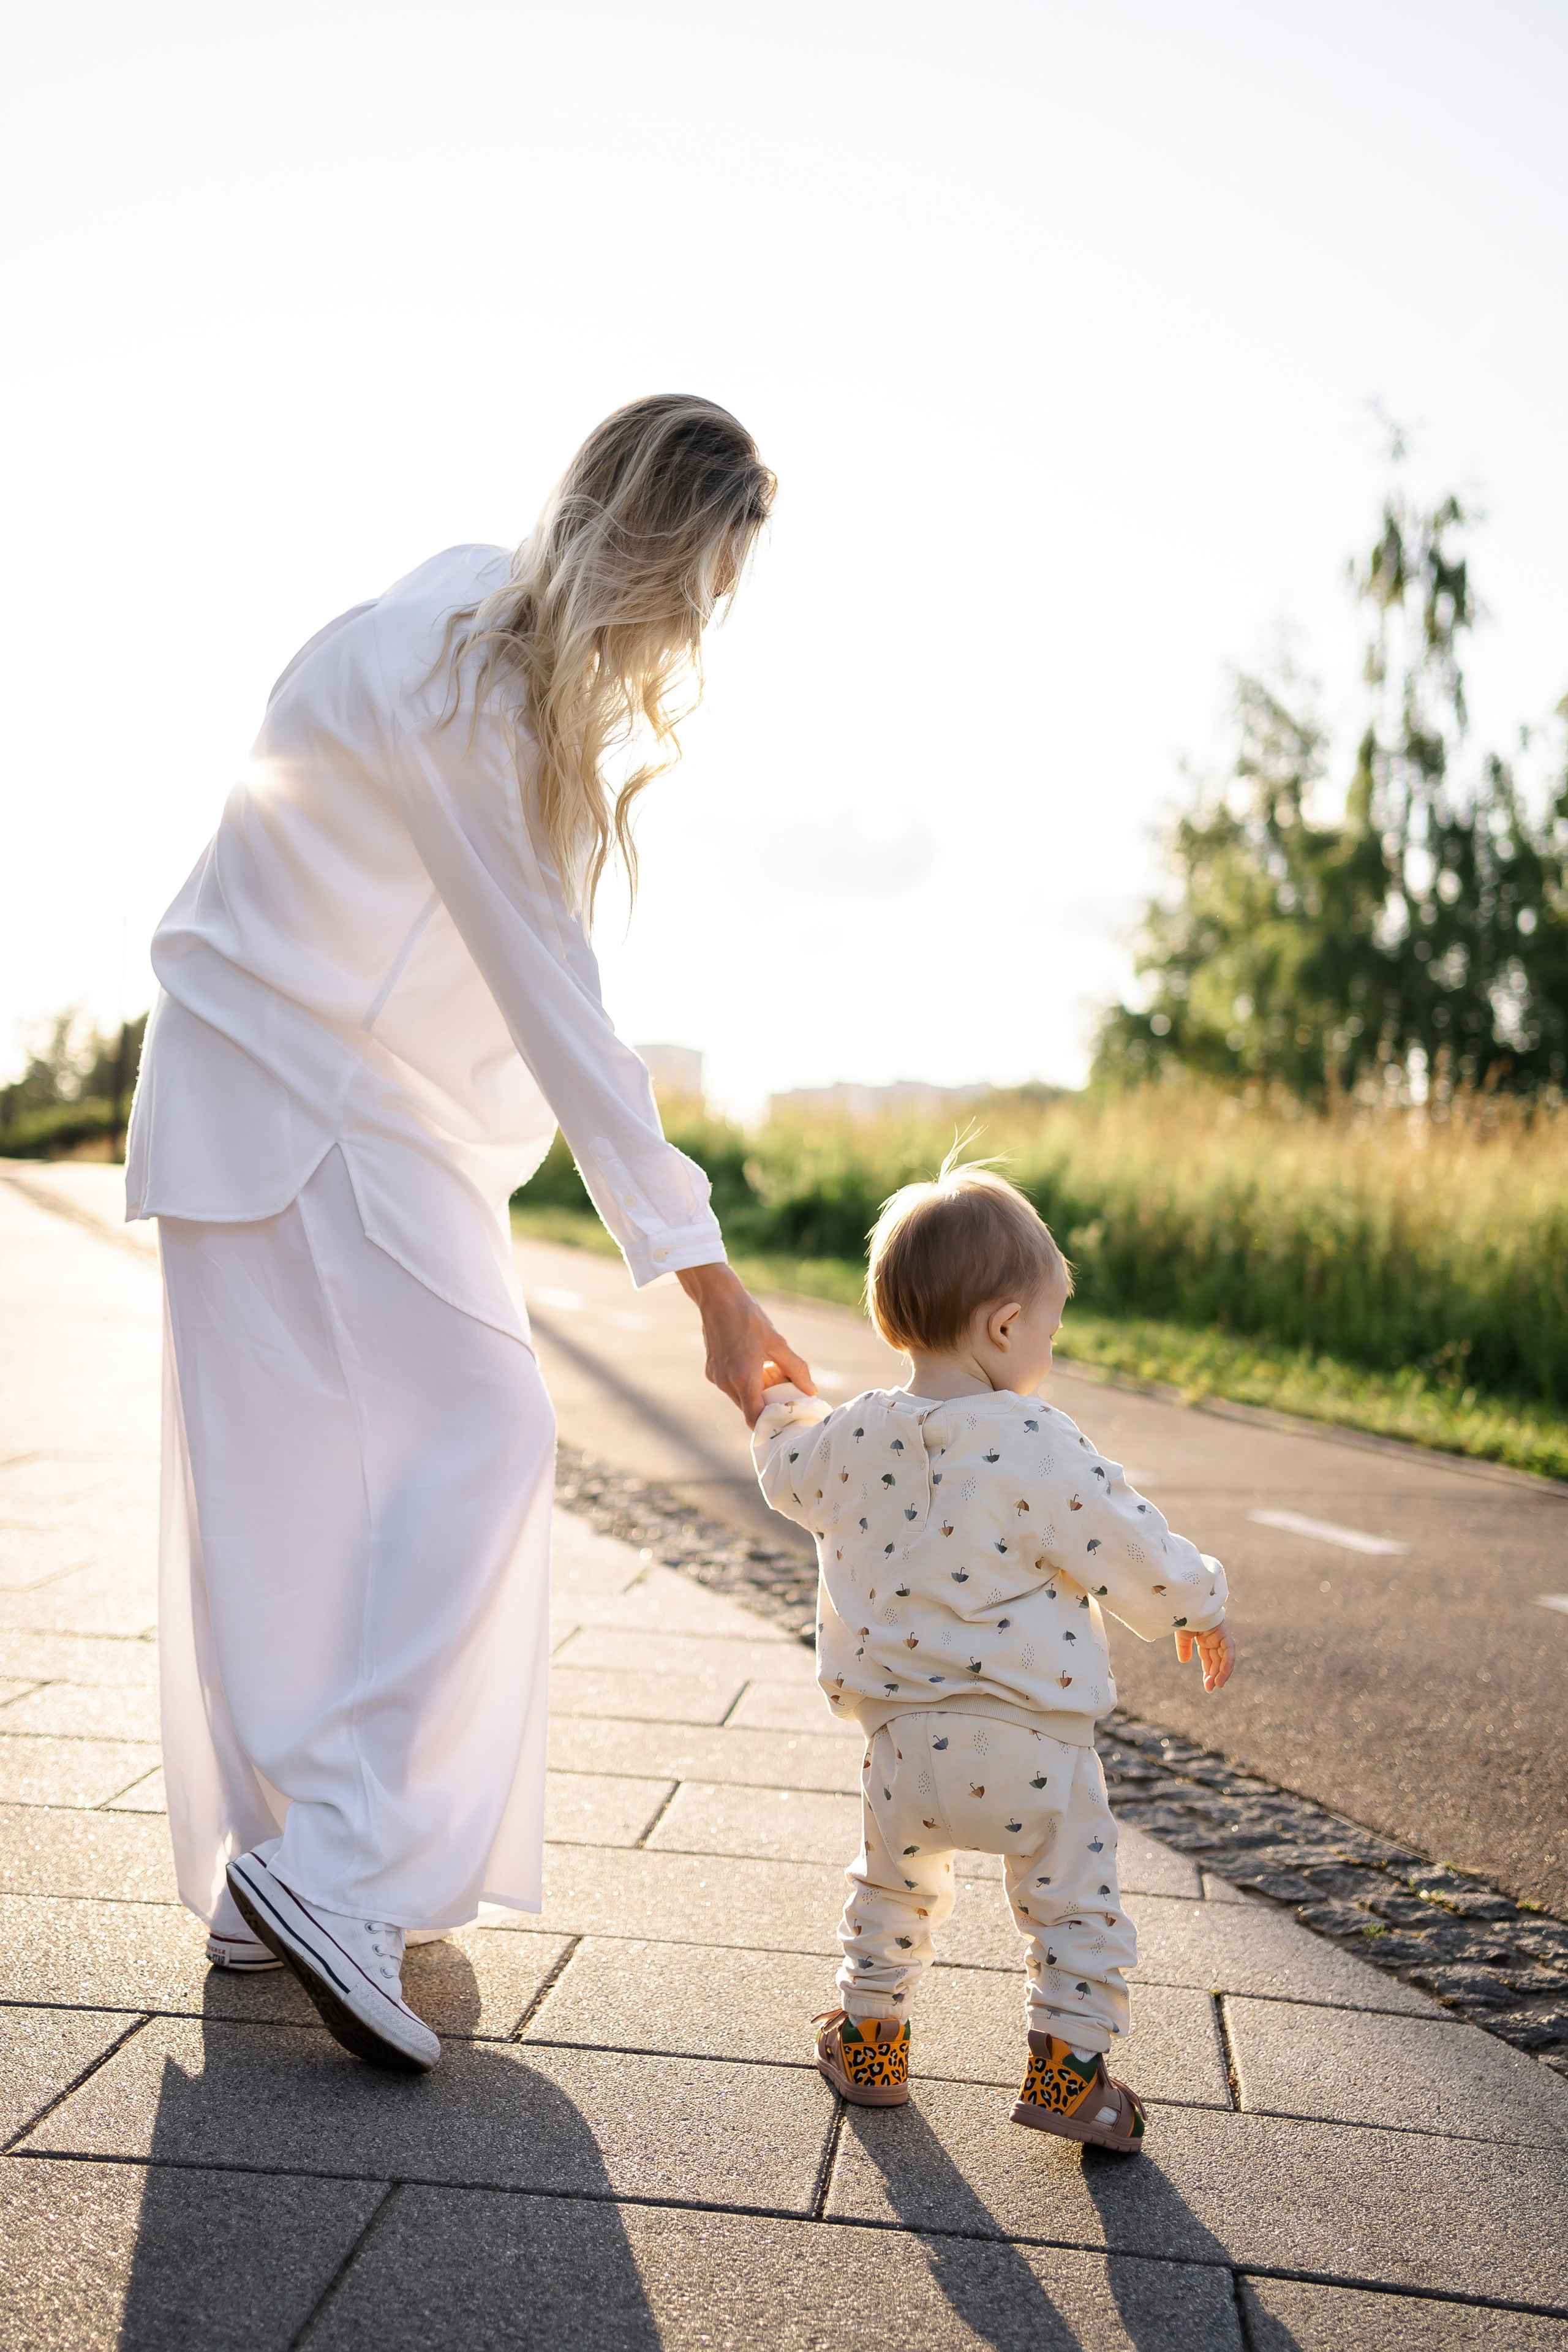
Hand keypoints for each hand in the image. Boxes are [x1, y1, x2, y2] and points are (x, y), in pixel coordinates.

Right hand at [677, 1262, 814, 1425]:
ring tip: (770, 1372)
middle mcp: (726, 1382)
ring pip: (740, 1398)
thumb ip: (796, 1369)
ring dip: (756, 1393)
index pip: (754, 1419)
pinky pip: (731, 1386)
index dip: (770, 1425)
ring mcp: (716, 1377)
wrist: (717, 1297)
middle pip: (749, 1409)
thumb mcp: (777, 1342)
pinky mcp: (711, 1370)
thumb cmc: (748, 1317)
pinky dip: (745, 1382)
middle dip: (767, 1405)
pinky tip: (755, 1363)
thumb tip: (811, 1389)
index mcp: (743, 1377)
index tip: (786, 1420)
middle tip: (785, 1392)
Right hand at [1176, 1621, 1234, 1691]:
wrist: (1188, 1602)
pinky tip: (1223, 1674)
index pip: (1209, 1659)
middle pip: (1218, 1661)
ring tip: (1216, 1685)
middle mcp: (1215, 1639)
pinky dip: (1227, 1663)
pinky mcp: (1225, 1633)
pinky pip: (1229, 1651)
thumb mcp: (1182, 1634)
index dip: (1208, 1672)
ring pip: (1225, 1658)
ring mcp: (1221, 1636)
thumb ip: (1184, 1648)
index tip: (1207, 1685)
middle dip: (1214, 1675)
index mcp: (1205, 1639)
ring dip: (1221, 1672)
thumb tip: (1184, 1662)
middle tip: (1210, 1688)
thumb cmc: (1184, 1614)